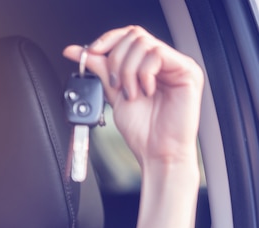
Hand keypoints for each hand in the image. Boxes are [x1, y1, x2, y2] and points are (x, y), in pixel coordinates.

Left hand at [63, 26, 203, 171]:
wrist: (157, 153)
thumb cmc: (142, 131)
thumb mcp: (113, 94)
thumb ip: (100, 70)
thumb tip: (77, 52)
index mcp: (148, 65)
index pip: (127, 36)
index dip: (107, 40)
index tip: (89, 53)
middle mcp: (164, 62)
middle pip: (134, 35)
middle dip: (116, 60)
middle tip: (116, 85)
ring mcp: (177, 65)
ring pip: (143, 44)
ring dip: (128, 71)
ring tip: (131, 94)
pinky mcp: (188, 71)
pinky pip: (157, 55)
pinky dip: (143, 74)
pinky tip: (146, 92)